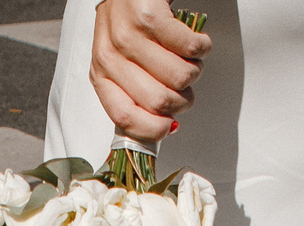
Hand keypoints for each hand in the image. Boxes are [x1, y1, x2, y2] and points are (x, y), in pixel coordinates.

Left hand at [90, 0, 209, 144]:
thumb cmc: (126, 23)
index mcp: (102, 75)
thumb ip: (133, 93)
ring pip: (180, 77)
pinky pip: (191, 48)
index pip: (125, 118)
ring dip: (194, 70)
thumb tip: (164, 126)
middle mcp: (111, 57)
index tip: (170, 126)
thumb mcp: (119, 63)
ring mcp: (129, 36)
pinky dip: (201, 47)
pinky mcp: (150, 16)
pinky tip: (193, 41)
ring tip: (186, 57)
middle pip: (159, 102)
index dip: (154, 130)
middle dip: (182, 98)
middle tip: (182, 83)